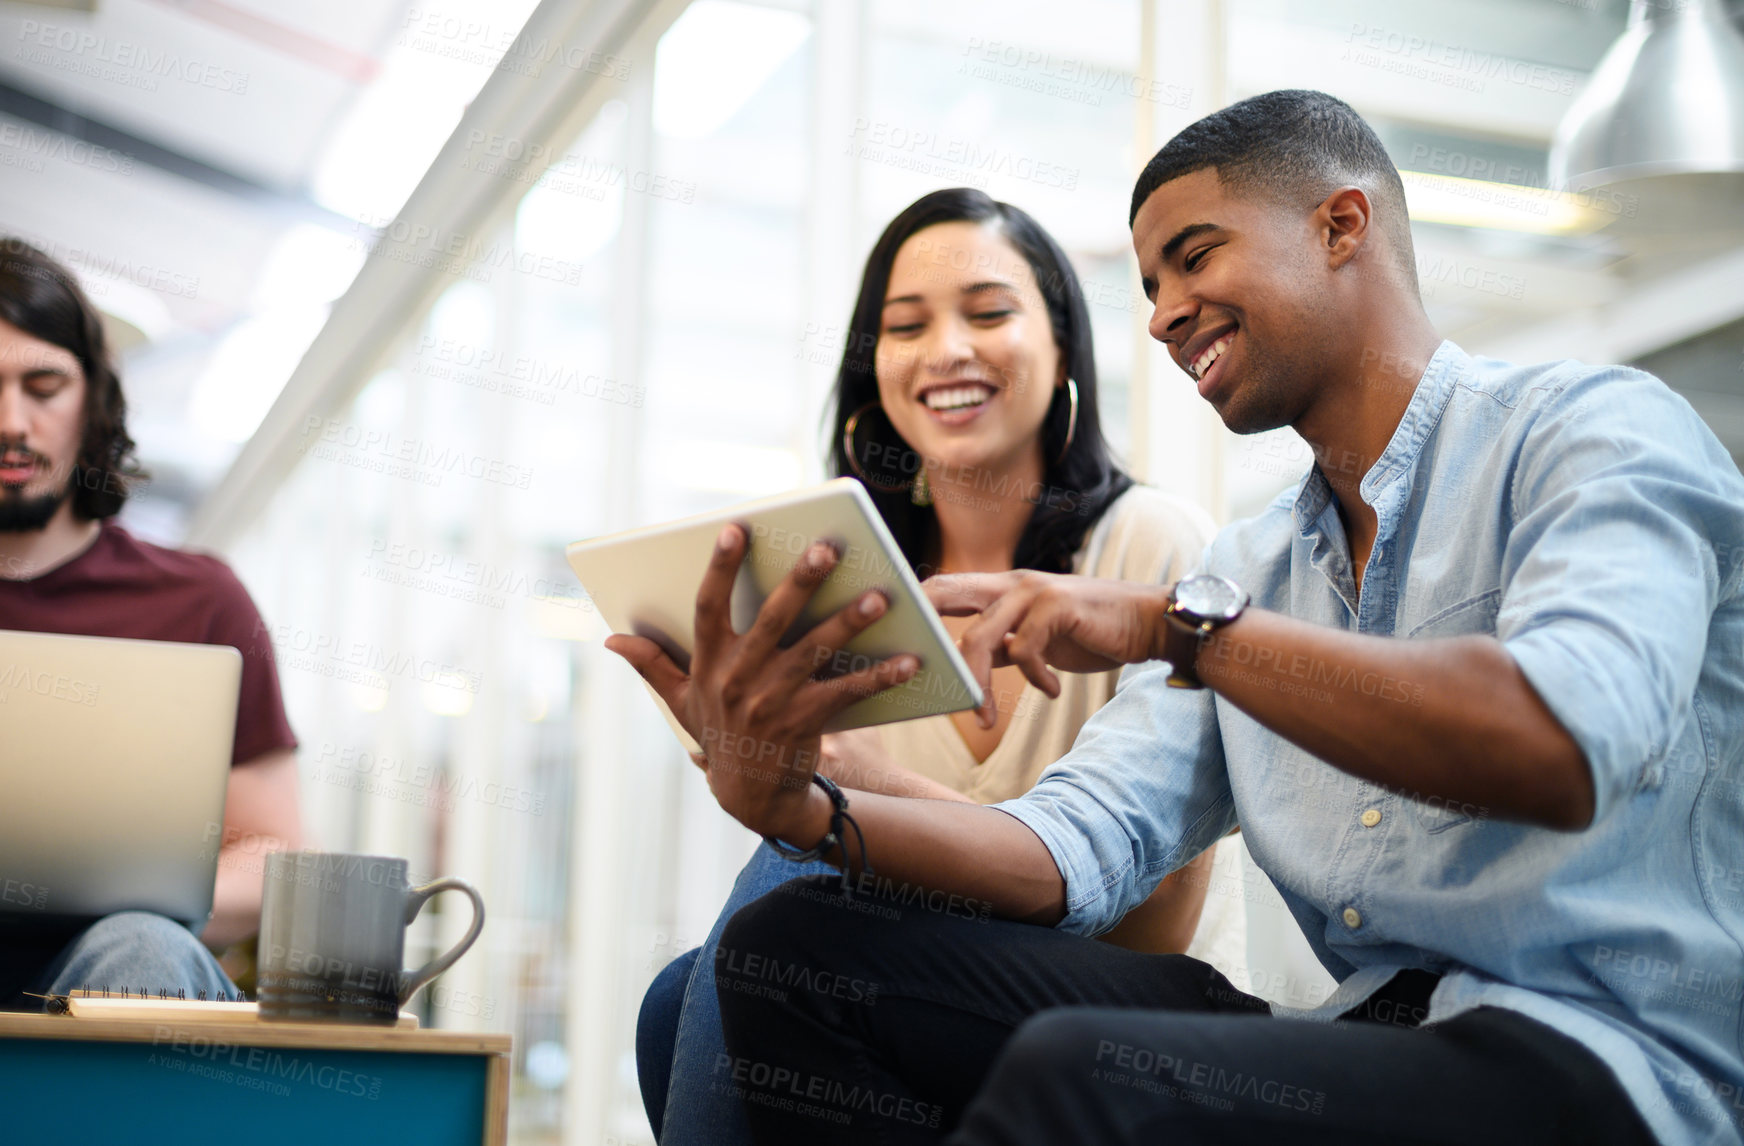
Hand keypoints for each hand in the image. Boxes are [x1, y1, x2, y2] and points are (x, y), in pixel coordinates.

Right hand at [605, 525, 919, 842]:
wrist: (750, 797)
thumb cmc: (719, 735)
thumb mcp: (681, 701)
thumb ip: (652, 665)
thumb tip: (612, 638)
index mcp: (708, 664)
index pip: (708, 608)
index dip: (719, 568)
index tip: (735, 528)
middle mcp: (738, 679)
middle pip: (772, 620)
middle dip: (800, 582)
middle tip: (827, 547)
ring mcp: (773, 703)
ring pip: (816, 653)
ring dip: (849, 623)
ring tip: (881, 596)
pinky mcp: (805, 724)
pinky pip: (847, 694)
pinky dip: (879, 677)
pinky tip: (909, 660)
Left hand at [925, 571, 1170, 727]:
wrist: (1147, 623)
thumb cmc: (1090, 632)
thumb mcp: (1037, 640)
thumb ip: (1003, 646)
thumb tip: (967, 668)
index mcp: (1001, 588)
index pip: (943, 586)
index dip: (914, 603)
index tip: (889, 634)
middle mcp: (1011, 582)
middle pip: (944, 593)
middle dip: (921, 629)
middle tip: (909, 669)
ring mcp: (1033, 590)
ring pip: (979, 636)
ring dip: (977, 685)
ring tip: (985, 718)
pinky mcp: (1057, 605)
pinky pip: (1025, 650)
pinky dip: (1035, 679)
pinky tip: (1052, 690)